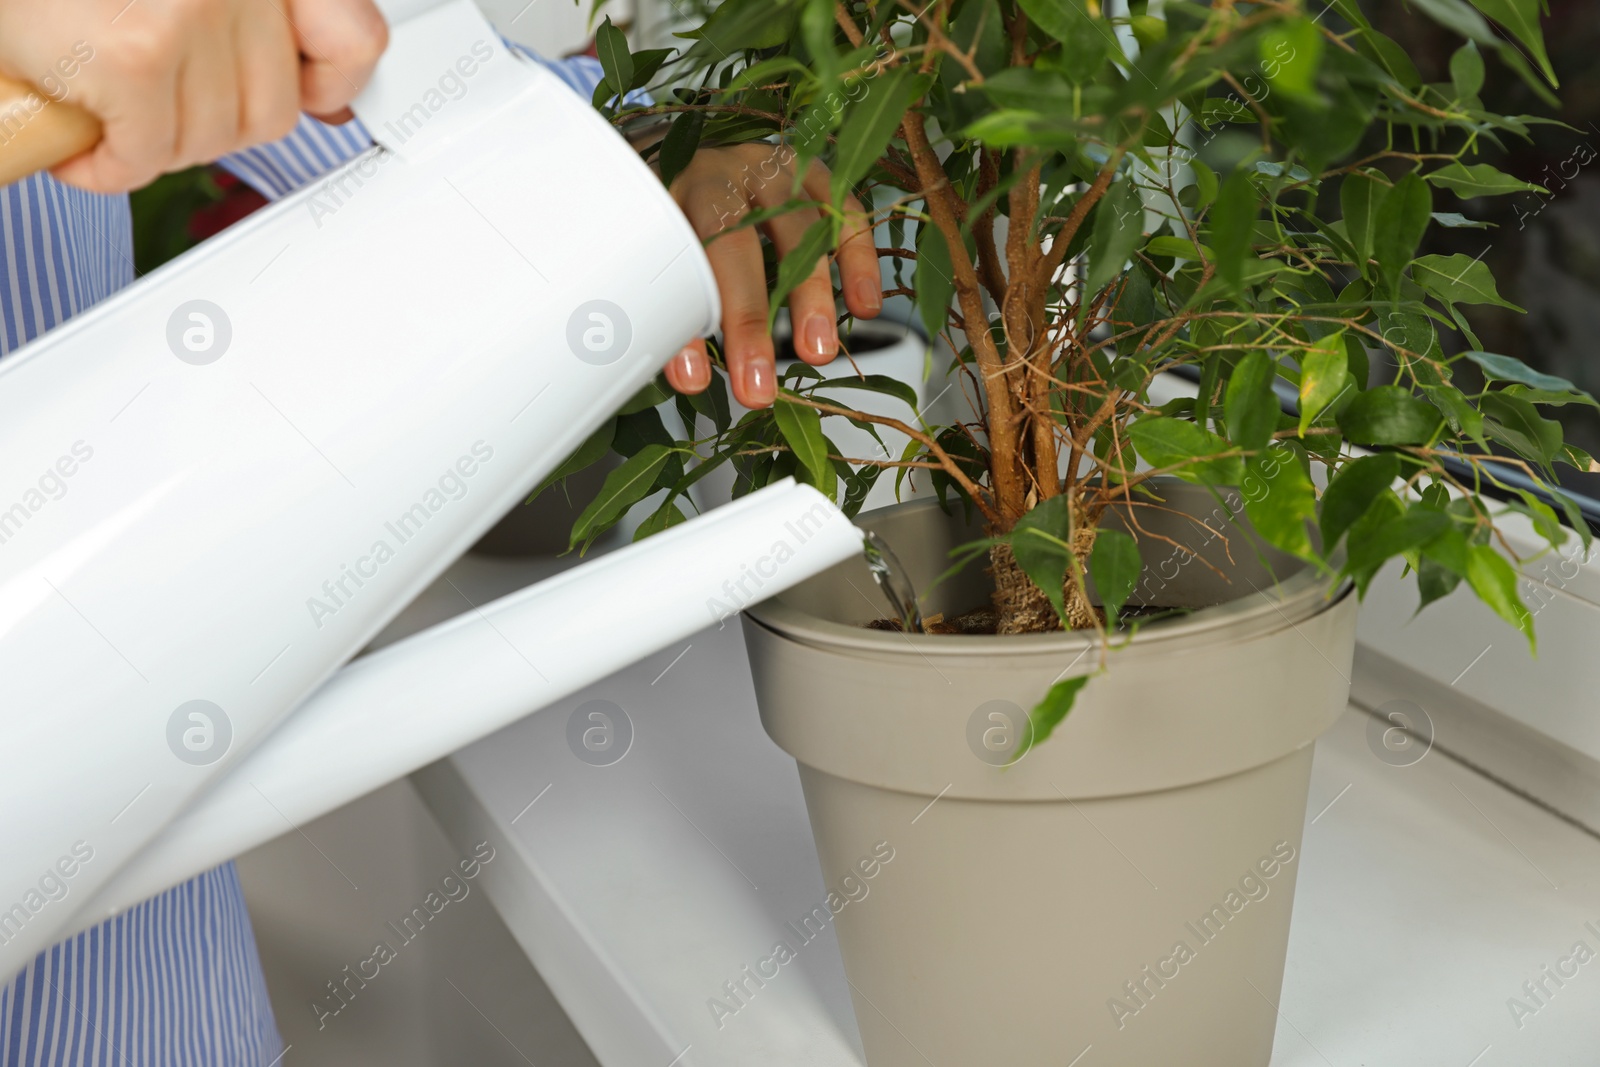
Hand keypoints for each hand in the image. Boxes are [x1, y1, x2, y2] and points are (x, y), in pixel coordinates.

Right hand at [0, 0, 387, 192]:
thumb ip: (266, 23)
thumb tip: (329, 103)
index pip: (354, 43)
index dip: (328, 86)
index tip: (308, 100)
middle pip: (274, 110)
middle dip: (214, 121)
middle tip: (160, 99)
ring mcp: (189, 14)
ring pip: (211, 139)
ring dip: (156, 140)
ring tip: (111, 99)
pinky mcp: (134, 57)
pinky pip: (145, 157)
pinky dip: (105, 166)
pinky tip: (80, 138)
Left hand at [663, 143, 881, 407]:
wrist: (697, 158)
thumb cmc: (678, 214)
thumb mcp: (656, 250)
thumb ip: (666, 304)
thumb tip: (684, 373)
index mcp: (667, 194)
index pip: (675, 259)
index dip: (686, 326)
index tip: (694, 379)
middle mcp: (719, 173)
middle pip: (734, 241)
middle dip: (749, 318)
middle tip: (758, 384)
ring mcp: (769, 168)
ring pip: (795, 227)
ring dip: (810, 294)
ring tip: (817, 351)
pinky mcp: (811, 173)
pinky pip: (842, 213)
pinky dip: (856, 260)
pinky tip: (864, 305)